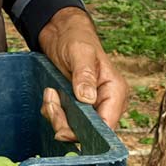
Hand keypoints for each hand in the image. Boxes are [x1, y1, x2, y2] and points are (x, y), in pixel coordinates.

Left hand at [37, 7, 127, 141]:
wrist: (61, 32)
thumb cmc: (76, 37)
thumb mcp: (80, 52)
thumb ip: (85, 75)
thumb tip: (88, 99)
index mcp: (115, 91)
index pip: (108, 125)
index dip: (88, 133)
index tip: (65, 130)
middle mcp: (106, 103)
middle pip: (89, 132)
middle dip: (65, 122)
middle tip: (51, 101)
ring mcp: (91, 106)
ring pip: (74, 128)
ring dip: (56, 115)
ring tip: (50, 92)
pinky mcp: (76, 105)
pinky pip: (64, 120)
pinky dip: (53, 111)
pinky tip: (50, 93)